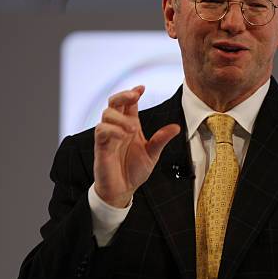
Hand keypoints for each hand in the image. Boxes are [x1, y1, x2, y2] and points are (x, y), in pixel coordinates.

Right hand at [94, 85, 180, 207]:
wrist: (122, 191)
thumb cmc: (134, 171)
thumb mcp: (152, 154)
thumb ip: (161, 140)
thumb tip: (176, 127)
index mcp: (131, 126)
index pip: (129, 104)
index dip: (133, 93)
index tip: (142, 87)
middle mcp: (118, 128)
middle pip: (114, 102)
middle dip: (123, 95)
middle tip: (134, 95)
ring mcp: (108, 136)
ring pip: (106, 113)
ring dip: (121, 117)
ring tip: (133, 129)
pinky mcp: (101, 146)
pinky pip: (101, 130)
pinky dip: (112, 129)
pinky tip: (123, 135)